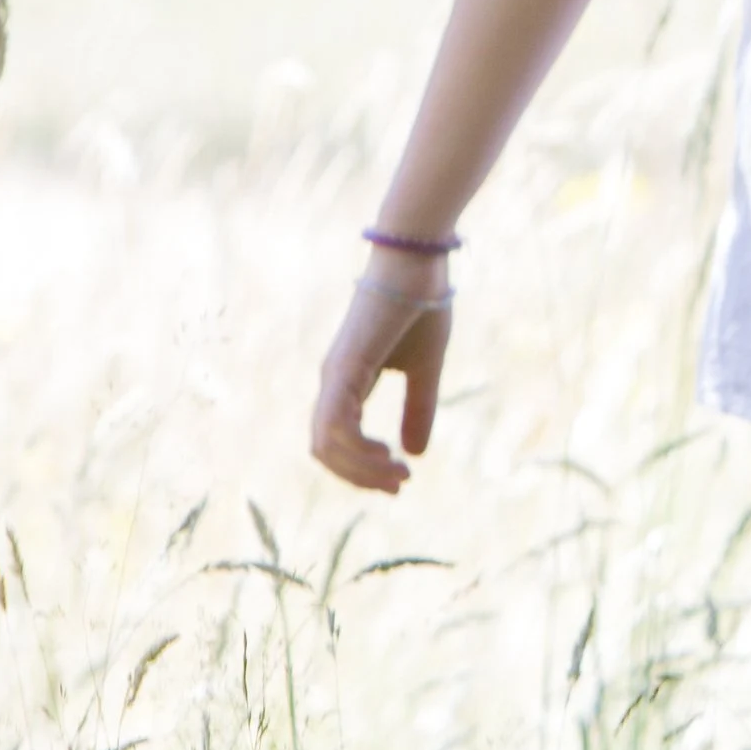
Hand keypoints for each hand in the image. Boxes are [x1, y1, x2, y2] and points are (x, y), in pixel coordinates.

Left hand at [312, 267, 453, 492]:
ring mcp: (334, 375)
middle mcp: (333, 382)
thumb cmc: (421, 307)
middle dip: (359, 477)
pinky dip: (357, 449)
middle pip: (324, 450)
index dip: (362, 469)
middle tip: (398, 486)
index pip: (337, 441)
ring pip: (326, 444)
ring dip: (360, 469)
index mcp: (348, 381)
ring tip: (398, 474)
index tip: (400, 479)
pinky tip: (386, 453)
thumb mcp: (426, 369)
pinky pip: (336, 424)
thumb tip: (414, 454)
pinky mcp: (344, 368)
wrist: (417, 263)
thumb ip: (418, 408)